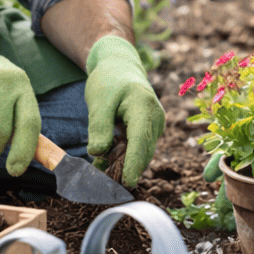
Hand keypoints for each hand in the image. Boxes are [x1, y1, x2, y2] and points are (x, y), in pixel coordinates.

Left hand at [85, 35, 164, 186]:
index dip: (133, 164)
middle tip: (103, 186)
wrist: (120, 66)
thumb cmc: (109, 81)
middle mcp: (155, 118)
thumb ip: (99, 127)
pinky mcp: (149, 130)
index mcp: (144, 107)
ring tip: (99, 174)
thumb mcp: (98, 100)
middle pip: (143, 151)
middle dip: (126, 170)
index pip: (140, 141)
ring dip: (123, 165)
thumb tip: (98, 153)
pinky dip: (123, 157)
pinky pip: (138, 148)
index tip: (126, 182)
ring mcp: (155, 125)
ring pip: (141, 153)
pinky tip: (104, 162)